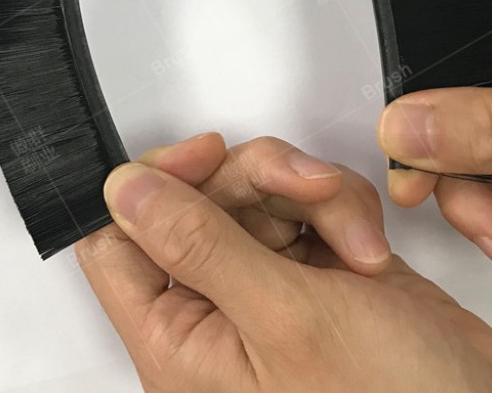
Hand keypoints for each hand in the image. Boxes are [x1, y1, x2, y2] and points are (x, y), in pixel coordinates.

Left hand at [77, 132, 491, 392]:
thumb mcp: (284, 318)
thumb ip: (198, 246)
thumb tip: (126, 191)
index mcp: (183, 336)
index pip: (122, 240)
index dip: (155, 184)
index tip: (204, 155)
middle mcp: (220, 307)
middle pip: (201, 197)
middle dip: (260, 178)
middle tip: (307, 186)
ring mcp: (271, 282)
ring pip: (259, 191)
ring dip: (313, 193)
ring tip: (357, 239)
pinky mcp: (318, 264)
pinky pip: (307, 200)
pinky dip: (341, 205)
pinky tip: (369, 243)